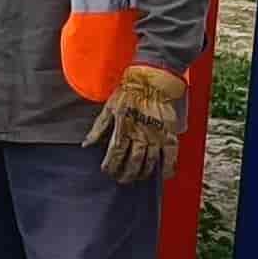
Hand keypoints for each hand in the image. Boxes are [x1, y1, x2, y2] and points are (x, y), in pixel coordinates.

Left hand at [84, 64, 185, 184]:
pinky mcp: (169, 133)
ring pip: (149, 162)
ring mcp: (156, 135)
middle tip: (122, 179)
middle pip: (132, 162)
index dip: (110, 166)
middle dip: (126, 174)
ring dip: (143, 173)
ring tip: (137, 177)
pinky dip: (168, 167)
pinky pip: (170, 155)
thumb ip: (98, 128)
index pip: (115, 154)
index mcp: (123, 128)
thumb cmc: (129, 91)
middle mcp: (140, 134)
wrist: (152, 79)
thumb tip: (86, 144)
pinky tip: (163, 175)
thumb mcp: (109, 107)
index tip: (107, 171)